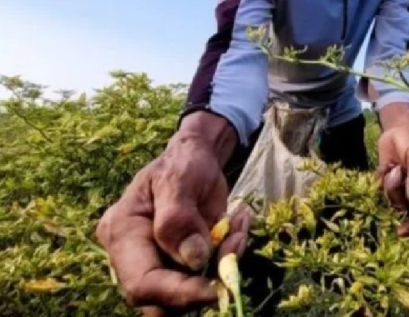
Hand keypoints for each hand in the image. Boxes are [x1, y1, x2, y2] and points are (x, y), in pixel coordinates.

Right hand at [95, 113, 247, 313]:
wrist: (197, 159)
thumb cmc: (183, 163)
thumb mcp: (178, 179)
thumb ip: (179, 218)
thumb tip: (193, 260)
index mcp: (122, 232)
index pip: (141, 282)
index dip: (178, 293)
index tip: (217, 289)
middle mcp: (132, 256)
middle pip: (159, 301)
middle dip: (201, 288)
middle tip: (234, 249)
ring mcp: (156, 263)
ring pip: (186, 295)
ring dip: (220, 271)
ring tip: (236, 228)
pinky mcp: (179, 267)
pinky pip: (204, 279)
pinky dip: (226, 261)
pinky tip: (236, 228)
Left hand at [376, 124, 408, 236]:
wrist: (397, 128)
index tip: (401, 232)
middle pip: (403, 207)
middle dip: (396, 193)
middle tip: (395, 172)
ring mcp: (401, 187)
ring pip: (390, 199)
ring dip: (388, 184)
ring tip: (393, 167)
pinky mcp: (387, 182)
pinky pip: (380, 190)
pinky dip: (380, 179)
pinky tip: (386, 166)